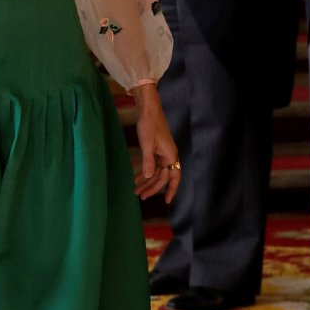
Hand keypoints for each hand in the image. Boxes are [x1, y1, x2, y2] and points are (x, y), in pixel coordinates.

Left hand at [131, 84, 179, 203]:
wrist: (148, 108)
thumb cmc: (149, 123)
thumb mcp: (147, 144)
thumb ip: (148, 162)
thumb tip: (149, 177)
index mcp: (170, 155)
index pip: (173, 177)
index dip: (171, 190)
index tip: (167, 201)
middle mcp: (169, 155)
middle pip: (162, 177)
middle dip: (152, 188)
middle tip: (140, 196)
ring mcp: (163, 152)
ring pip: (156, 172)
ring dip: (147, 181)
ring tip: (136, 190)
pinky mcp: (156, 149)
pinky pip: (152, 165)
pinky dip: (145, 172)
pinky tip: (137, 178)